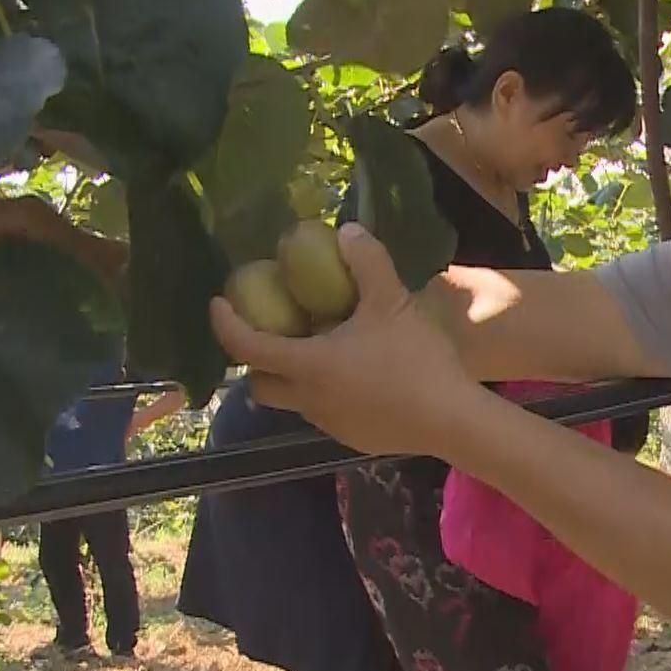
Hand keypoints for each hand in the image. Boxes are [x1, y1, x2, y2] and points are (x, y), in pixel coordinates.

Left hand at [208, 224, 479, 455]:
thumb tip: (347, 232)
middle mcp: (309, 400)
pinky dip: (326, 392)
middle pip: (260, 385)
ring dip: (295, 376)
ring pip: (295, 401)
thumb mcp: (391, 302)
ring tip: (321, 349)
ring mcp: (331, 424)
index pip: (248, 347)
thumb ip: (367, 263)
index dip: (226, 324)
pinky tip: (359, 375)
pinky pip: (326, 412)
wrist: (452, 419)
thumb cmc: (414, 360)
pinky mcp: (354, 438)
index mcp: (308, 365)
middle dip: (256, 360)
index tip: (218, 303)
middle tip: (272, 332)